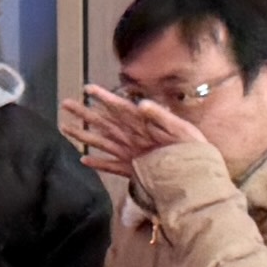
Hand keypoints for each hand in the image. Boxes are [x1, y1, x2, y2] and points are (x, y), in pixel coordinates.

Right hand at [61, 85, 207, 201]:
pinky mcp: (134, 172)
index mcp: (144, 127)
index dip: (104, 97)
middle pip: (104, 123)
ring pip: (102, 143)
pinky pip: (111, 167)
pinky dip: (98, 165)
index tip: (88, 88)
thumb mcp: (181, 129)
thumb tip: (140, 104)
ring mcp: (132, 155)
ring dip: (83, 136)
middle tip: (65, 103)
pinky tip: (84, 161)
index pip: (120, 108)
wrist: (201, 178)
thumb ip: (161, 116)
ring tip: (65, 128)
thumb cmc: (194, 151)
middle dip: (84, 113)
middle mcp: (134, 139)